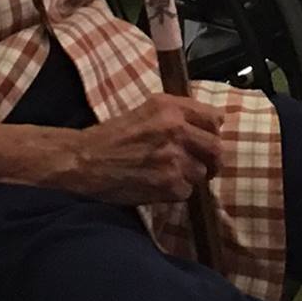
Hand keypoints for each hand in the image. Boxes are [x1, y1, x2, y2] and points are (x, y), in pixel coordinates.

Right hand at [53, 94, 222, 205]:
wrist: (84, 160)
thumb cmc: (112, 135)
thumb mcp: (147, 110)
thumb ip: (179, 113)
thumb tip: (214, 122)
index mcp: (171, 108)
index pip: (214, 118)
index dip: (214, 131)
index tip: (210, 138)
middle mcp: (175, 129)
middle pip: (216, 148)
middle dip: (213, 160)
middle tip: (207, 166)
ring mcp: (172, 158)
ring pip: (202, 173)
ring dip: (191, 177)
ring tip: (171, 175)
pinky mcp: (166, 184)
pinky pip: (186, 192)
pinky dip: (176, 192)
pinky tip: (159, 186)